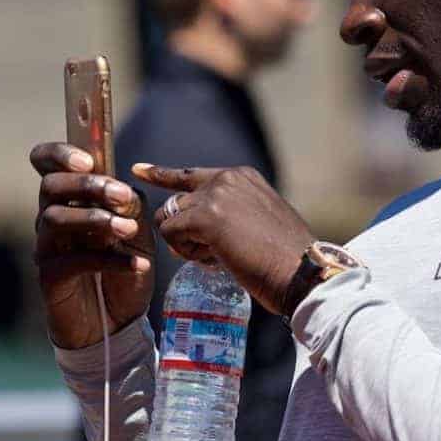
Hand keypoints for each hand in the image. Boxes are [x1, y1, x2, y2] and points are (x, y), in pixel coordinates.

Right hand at [30, 142, 154, 348]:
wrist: (116, 322)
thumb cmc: (122, 267)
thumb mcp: (138, 232)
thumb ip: (131, 207)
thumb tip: (124, 193)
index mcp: (70, 198)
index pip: (45, 163)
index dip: (59, 153)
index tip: (88, 160)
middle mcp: (51, 217)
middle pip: (50, 186)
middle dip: (87, 186)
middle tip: (121, 196)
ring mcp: (47, 247)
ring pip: (55, 218)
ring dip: (96, 219)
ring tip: (129, 230)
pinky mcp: (50, 276)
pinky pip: (72, 261)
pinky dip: (109, 260)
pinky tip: (137, 265)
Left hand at [133, 164, 314, 315]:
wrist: (301, 270)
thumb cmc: (284, 258)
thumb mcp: (258, 223)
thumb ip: (229, 216)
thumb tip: (196, 232)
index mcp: (242, 177)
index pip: (191, 174)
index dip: (162, 174)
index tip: (138, 169)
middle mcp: (228, 178)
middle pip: (176, 201)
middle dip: (183, 232)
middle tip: (208, 254)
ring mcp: (216, 195)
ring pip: (170, 218)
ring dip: (185, 244)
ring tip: (217, 258)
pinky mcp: (206, 217)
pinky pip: (170, 233)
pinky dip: (184, 251)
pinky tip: (213, 259)